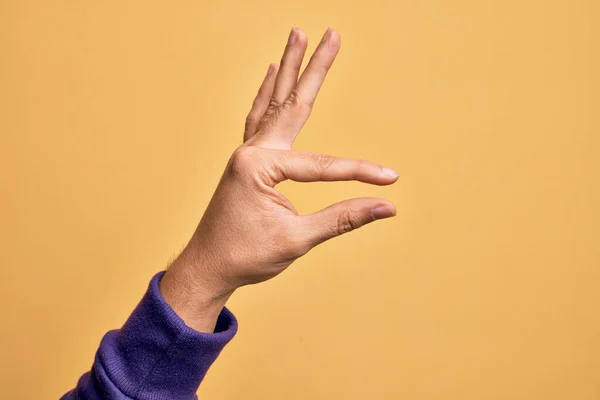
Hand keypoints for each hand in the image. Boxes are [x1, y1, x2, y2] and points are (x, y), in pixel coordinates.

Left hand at [160, 28, 397, 331]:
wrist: (206, 268)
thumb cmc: (245, 256)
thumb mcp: (297, 240)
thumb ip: (343, 219)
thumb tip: (386, 206)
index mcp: (259, 168)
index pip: (322, 166)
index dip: (360, 173)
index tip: (390, 179)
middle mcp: (250, 151)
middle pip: (292, 103)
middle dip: (314, 68)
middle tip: (331, 33)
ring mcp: (246, 154)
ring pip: (273, 103)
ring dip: (287, 69)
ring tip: (297, 35)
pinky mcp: (246, 161)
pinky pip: (258, 118)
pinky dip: (267, 94)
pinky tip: (270, 74)